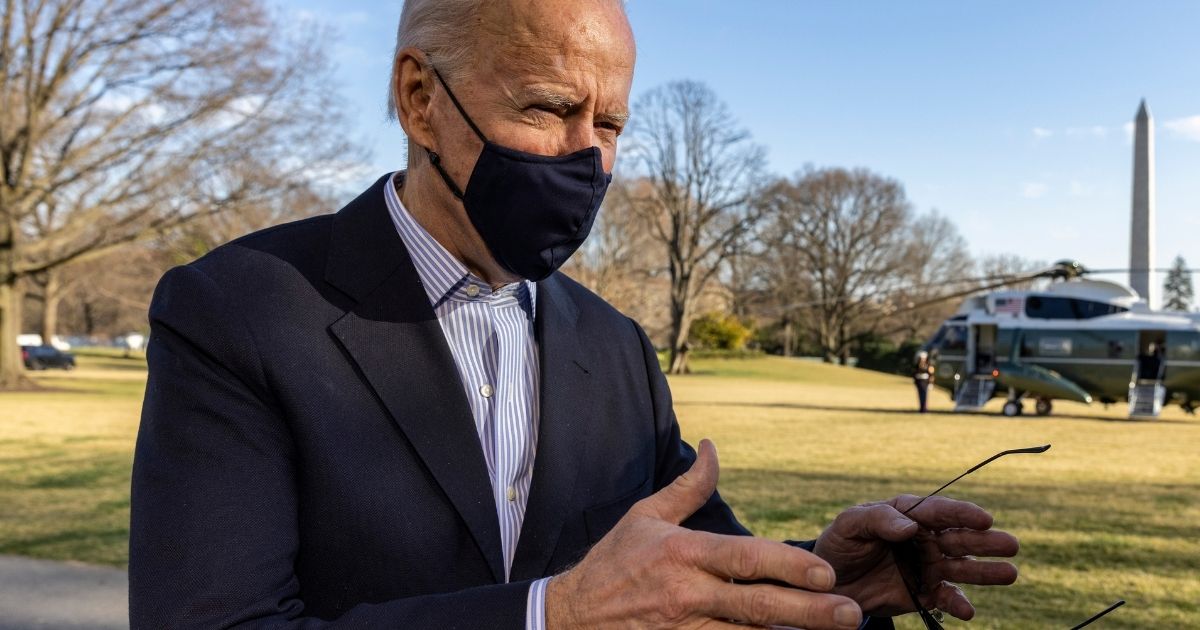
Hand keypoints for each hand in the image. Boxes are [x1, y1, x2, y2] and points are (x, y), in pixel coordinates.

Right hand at [547, 440, 863, 628]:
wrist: (571, 618)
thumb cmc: (613, 562)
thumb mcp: (645, 516)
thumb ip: (688, 487)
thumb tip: (713, 448)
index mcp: (682, 554)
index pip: (743, 559)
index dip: (787, 566)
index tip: (825, 573)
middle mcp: (687, 594)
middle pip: (757, 605)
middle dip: (809, 612)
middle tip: (851, 614)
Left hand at [812, 495, 1019, 620]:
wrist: (829, 582)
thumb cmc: (840, 544)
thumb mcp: (850, 524)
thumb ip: (878, 519)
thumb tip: (910, 527)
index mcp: (907, 515)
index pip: (938, 511)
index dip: (962, 513)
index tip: (984, 518)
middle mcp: (923, 539)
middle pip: (959, 538)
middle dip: (985, 541)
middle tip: (1011, 544)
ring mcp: (926, 567)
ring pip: (961, 567)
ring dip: (985, 571)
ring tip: (1010, 573)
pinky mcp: (923, 592)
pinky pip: (946, 597)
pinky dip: (958, 604)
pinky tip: (968, 611)